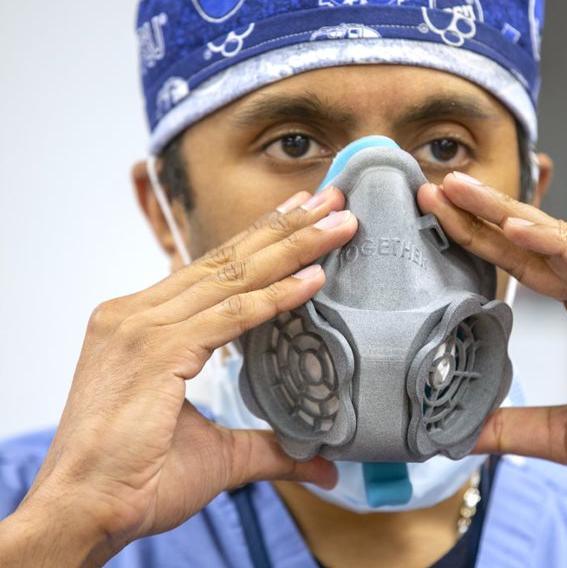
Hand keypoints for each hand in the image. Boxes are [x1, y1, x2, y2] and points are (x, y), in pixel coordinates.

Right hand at [3, 188, 355, 564]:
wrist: (83, 513)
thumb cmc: (136, 478)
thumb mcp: (217, 452)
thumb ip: (269, 446)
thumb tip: (319, 461)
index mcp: (142, 323)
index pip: (213, 270)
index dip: (262, 240)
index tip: (302, 215)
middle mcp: (139, 314)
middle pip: (229, 260)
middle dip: (287, 228)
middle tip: (333, 199)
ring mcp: (143, 327)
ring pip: (234, 277)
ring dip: (293, 248)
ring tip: (340, 224)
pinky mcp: (156, 351)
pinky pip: (230, 317)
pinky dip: (275, 297)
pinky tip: (315, 278)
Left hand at [418, 172, 566, 564]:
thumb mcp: (565, 434)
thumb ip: (515, 425)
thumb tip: (464, 434)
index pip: (526, 266)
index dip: (483, 241)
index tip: (440, 221)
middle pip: (535, 243)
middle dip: (484, 214)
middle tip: (439, 188)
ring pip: (561, 241)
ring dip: (508, 214)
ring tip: (462, 193)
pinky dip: (558, 245)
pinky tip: (516, 229)